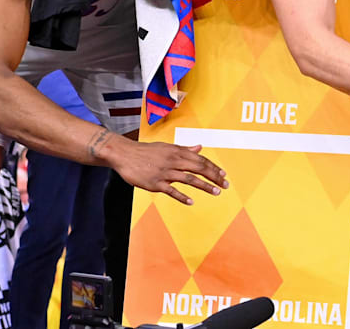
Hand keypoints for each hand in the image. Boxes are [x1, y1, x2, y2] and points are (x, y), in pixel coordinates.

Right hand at [106, 137, 228, 204]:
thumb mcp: (168, 147)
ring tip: (216, 192)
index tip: (223, 175)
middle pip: (199, 169)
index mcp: (178, 152)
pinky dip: (182, 196)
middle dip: (214, 177)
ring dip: (204, 186)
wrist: (125, 154)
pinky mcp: (155, 183)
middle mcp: (174, 161)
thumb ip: (184, 149)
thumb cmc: (147, 151)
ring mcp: (164, 173)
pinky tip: (191, 201)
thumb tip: (200, 148)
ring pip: (189, 179)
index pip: (201, 160)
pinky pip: (171, 191)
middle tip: (225, 185)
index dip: (213, 168)